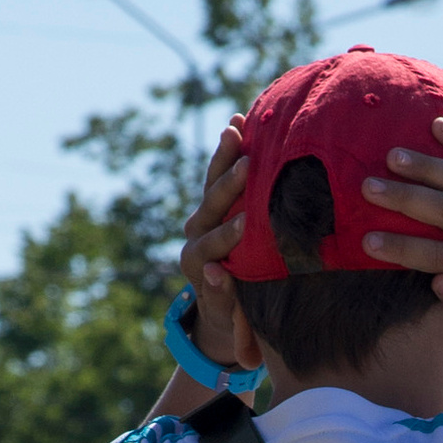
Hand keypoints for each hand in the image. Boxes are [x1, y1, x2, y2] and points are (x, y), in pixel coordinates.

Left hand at [178, 125, 251, 370]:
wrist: (220, 308)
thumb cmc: (231, 319)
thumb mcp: (228, 316)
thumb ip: (223, 298)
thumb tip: (218, 273)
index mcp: (196, 262)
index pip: (212, 244)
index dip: (229, 235)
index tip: (248, 224)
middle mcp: (195, 234)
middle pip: (209, 205)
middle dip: (228, 186)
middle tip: (246, 165)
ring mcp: (203, 216)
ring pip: (211, 182)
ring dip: (224, 155)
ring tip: (235, 126)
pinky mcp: (214, 204)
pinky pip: (219, 174)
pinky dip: (229, 151)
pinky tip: (240, 124)